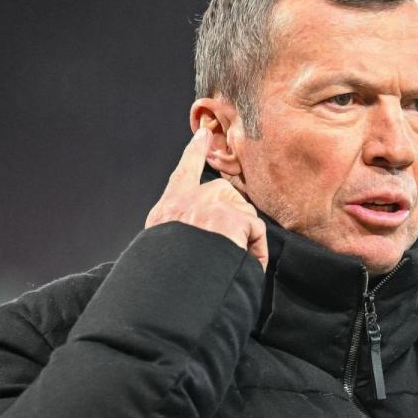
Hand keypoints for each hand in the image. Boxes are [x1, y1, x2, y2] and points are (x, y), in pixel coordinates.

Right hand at [145, 128, 268, 270]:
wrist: (170, 282)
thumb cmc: (166, 270)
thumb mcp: (161, 244)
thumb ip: (181, 229)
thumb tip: (204, 237)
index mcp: (169, 209)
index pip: (183, 173)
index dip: (194, 152)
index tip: (203, 134)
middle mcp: (189, 200)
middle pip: (225, 195)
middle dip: (233, 217)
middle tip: (229, 241)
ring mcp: (212, 206)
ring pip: (243, 215)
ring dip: (242, 239)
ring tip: (227, 261)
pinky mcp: (232, 218)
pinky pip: (256, 232)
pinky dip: (255, 251)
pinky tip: (244, 264)